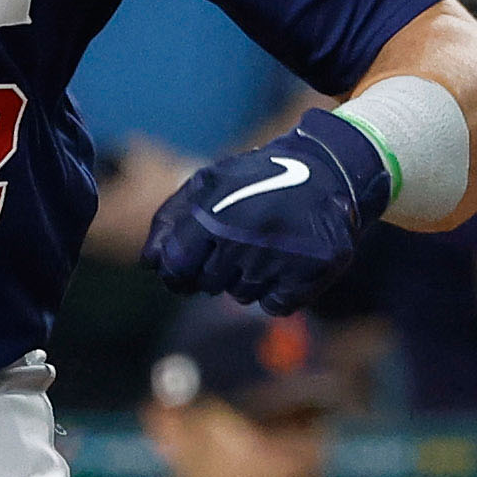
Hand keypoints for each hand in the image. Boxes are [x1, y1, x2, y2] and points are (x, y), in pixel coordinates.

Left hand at [138, 105, 387, 312]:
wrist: (327, 170)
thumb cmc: (256, 180)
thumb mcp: (207, 185)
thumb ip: (170, 221)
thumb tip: (150, 264)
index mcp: (213, 216)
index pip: (175, 268)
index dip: (177, 272)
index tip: (187, 266)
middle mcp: (244, 239)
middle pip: (208, 284)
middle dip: (217, 268)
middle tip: (242, 239)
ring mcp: (279, 258)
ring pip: (242, 295)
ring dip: (249, 277)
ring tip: (269, 243)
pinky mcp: (311, 272)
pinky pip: (276, 305)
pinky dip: (279, 290)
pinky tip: (288, 260)